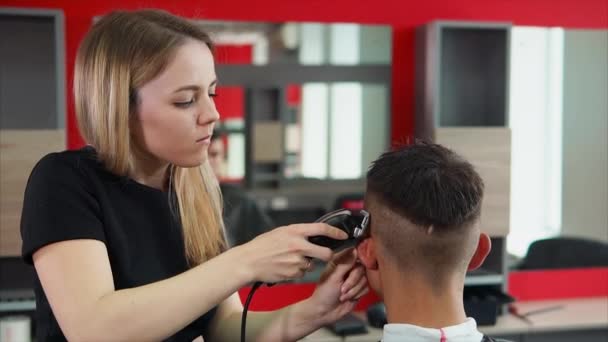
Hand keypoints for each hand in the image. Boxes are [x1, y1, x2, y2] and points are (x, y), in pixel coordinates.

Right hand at [233, 223, 347, 283]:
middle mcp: (299, 245)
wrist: (249, 261)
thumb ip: (297, 233)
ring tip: (289, 260)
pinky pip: (302, 273)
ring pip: (312, 264)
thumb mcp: (281, 232)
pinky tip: (285, 267)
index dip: (336, 232)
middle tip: (325, 255)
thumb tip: (312, 234)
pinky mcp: (294, 273)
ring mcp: (297, 261)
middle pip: (326, 253)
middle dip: (328, 255)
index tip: (343, 236)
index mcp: (296, 231)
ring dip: (306, 263)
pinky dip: (297, 271)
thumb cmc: (262, 246)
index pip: (322, 229)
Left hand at [307, 248, 368, 324]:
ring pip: (365, 279)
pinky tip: (349, 298)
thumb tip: (355, 249)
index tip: (357, 265)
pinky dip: (357, 294)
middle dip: (352, 281)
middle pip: (361, 268)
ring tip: (342, 296)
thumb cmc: (324, 293)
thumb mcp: (333, 277)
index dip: (358, 258)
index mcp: (340, 261)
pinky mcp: (360, 289)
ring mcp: (355, 278)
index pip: (353, 253)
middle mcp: (349, 268)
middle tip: (342, 289)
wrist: (325, 312)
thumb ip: (345, 263)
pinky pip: (366, 288)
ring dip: (354, 290)